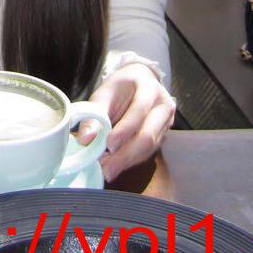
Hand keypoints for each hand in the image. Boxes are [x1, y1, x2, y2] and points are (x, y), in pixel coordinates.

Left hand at [78, 64, 175, 181]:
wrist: (138, 83)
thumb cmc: (118, 88)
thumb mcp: (104, 94)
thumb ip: (94, 115)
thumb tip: (86, 139)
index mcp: (148, 87)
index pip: (139, 111)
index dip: (124, 130)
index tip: (108, 146)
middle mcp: (163, 105)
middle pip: (148, 135)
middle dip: (125, 155)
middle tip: (107, 169)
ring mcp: (166, 122)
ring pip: (150, 148)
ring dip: (127, 161)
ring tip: (108, 169)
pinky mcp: (163, 136)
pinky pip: (149, 153)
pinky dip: (132, 161)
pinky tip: (117, 165)